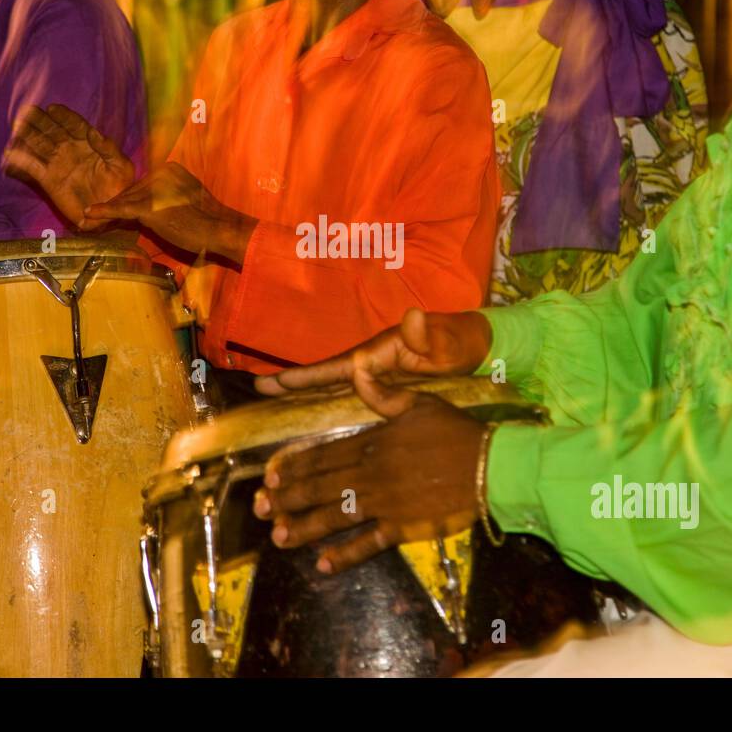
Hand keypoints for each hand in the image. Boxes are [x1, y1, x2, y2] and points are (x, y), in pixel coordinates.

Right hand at [2, 104, 136, 226]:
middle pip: (52, 130)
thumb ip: (109, 148)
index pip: (74, 124)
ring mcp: (57, 163)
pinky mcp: (48, 179)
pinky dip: (21, 160)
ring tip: (17, 125)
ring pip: (39, 144)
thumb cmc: (119, 186)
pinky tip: (11, 153)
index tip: (53, 109)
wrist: (109, 212)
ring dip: (27, 135)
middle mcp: (70, 149)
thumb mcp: (121, 166)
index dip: (63, 116)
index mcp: (88, 142)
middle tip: (28, 111)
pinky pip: (32, 167)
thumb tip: (93, 132)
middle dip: (40, 120)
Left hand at [83, 162, 256, 263]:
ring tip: (90, 217)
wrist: (218, 230)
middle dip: (119, 205)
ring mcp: (154, 189)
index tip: (117, 209)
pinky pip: (122, 209)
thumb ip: (167, 198)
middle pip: (133, 191)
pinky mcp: (149, 206)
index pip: (144, 184)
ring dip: (109, 211)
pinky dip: (104, 212)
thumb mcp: (186, 200)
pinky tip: (89, 214)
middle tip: (98, 215)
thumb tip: (150, 208)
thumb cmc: (208, 220)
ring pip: (127, 200)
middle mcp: (161, 173)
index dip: (131, 199)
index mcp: (171, 169)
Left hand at [252, 372, 488, 572]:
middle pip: (320, 486)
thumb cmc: (456, 431)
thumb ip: (383, 393)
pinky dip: (346, 555)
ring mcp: (386, 502)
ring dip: (304, 527)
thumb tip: (357, 372)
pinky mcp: (403, 526)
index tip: (271, 475)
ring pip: (335, 515)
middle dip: (287, 498)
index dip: (294, 466)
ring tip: (279, 537)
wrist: (490, 465)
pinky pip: (369, 543)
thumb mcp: (420, 402)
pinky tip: (323, 565)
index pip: (323, 455)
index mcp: (372, 442)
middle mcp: (372, 473)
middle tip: (260, 508)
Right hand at [254, 307, 491, 395]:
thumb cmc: (459, 344)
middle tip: (257, 389)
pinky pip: (348, 394)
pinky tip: (311, 414)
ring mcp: (375, 373)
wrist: (474, 349)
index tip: (279, 383)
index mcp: (379, 353)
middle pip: (325, 375)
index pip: (337, 366)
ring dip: (303, 393)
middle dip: (292, 382)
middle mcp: (370, 362)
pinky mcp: (383, 385)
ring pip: (332, 385)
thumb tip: (413, 317)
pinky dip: (326, 400)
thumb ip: (428, 334)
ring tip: (270, 402)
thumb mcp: (447, 341)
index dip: (308, 376)